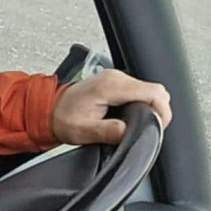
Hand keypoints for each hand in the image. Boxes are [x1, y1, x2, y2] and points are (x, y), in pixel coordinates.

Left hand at [50, 69, 172, 144]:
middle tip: (151, 129)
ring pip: (150, 90)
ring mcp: (116, 78)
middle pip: (156, 91)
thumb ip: (107, 132)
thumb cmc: (63, 119)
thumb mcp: (83, 131)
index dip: (162, 111)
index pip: (153, 92)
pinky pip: (140, 91)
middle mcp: (116, 78)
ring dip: (151, 108)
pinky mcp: (116, 83)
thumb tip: (127, 132)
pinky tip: (135, 117)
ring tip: (143, 124)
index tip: (158, 127)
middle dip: (159, 111)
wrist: (49, 109)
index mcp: (110, 86)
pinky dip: (143, 104)